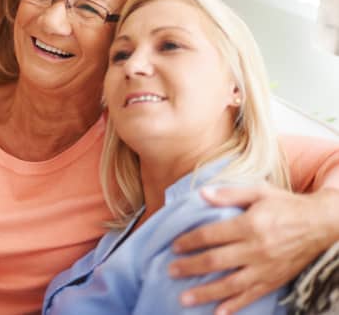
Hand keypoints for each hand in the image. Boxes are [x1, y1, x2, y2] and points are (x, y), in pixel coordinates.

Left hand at [169, 185, 338, 314]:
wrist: (322, 223)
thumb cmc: (286, 205)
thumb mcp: (259, 191)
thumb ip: (230, 193)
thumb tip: (202, 193)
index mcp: (249, 225)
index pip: (211, 235)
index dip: (190, 241)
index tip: (174, 246)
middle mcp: (256, 249)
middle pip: (216, 261)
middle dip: (190, 267)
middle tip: (170, 271)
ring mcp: (265, 268)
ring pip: (230, 284)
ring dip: (206, 292)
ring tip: (184, 299)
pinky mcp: (275, 280)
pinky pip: (252, 296)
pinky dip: (235, 306)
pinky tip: (218, 313)